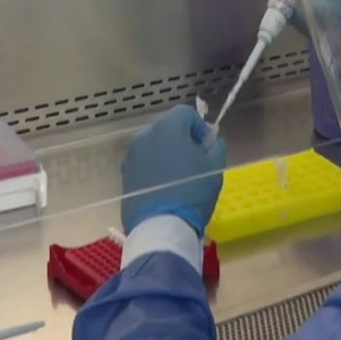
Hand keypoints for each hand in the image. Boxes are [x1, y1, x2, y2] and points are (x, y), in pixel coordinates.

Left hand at [121, 106, 226, 233]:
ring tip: (179, 179)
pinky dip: (154, 170)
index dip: (200, 127)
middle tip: (195, 163)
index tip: (206, 148)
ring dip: (167, 155)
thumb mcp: (214, 167)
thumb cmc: (192, 191)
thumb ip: (216, 147)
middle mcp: (145, 135)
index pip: (186, 113)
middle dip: (182, 140)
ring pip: (154, 146)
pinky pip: (144, 164)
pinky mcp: (124, 175)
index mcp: (167, 127)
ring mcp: (131, 155)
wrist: (160, 226)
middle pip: (168, 129)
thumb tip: (211, 141)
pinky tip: (165, 189)